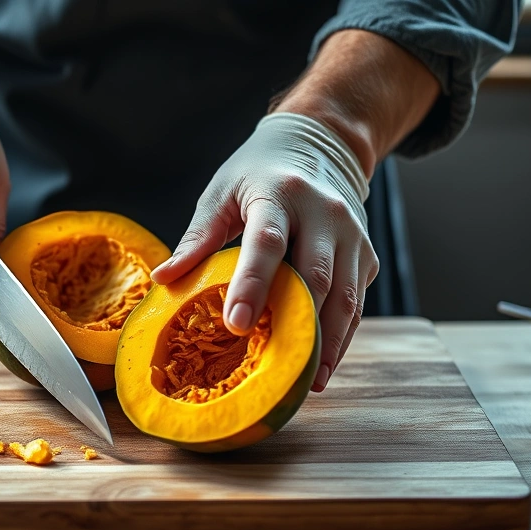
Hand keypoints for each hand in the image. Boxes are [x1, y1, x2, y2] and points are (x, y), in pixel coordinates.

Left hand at [151, 113, 377, 391]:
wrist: (320, 145)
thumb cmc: (258, 173)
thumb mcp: (222, 193)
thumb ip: (197, 238)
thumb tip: (163, 281)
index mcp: (279, 194)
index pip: (267, 243)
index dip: (252, 285)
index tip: (235, 324)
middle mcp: (324, 213)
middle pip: (315, 276)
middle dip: (296, 325)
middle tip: (274, 371)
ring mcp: (352, 236)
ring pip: (345, 298)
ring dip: (327, 343)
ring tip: (305, 383)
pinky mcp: (367, 256)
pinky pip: (356, 304)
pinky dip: (341, 337)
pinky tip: (321, 365)